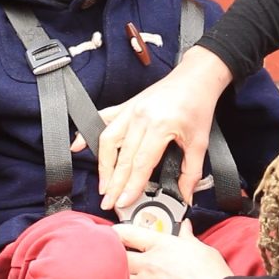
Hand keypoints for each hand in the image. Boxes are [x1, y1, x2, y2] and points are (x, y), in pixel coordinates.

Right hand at [97, 46, 232, 209]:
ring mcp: (131, 109)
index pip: (141, 163)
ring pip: (108, 140)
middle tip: (108, 201)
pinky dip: (90, 133)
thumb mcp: (199, 141)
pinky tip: (79, 146)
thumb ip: (191, 172)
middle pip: (122, 156)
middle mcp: (141, 117)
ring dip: (103, 165)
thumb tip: (185, 195)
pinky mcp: (127, 105)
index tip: (123, 201)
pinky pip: (104, 119)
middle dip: (113, 183)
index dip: (131, 185)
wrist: (196, 77)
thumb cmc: (198, 105)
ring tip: (103, 185)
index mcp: (160, 125)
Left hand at [114, 220, 232, 278]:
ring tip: (122, 276)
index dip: (118, 231)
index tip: (114, 232)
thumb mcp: (201, 249)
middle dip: (116, 255)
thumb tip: (185, 227)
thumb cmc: (211, 277)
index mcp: (162, 246)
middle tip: (115, 254)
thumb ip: (188, 237)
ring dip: (120, 277)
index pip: (130, 233)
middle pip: (119, 257)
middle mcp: (150, 265)